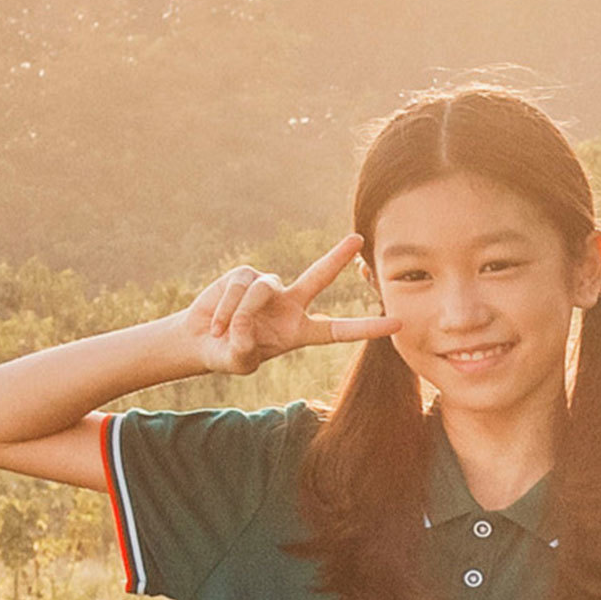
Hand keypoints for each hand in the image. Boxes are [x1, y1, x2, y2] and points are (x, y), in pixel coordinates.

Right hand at [184, 239, 390, 376]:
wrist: (203, 340)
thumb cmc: (228, 354)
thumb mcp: (239, 360)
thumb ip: (244, 348)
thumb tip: (245, 324)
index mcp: (301, 331)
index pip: (339, 330)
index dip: (367, 327)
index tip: (398, 324)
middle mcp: (291, 304)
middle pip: (319, 276)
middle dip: (338, 257)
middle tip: (359, 239)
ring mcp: (270, 287)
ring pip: (261, 291)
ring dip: (240, 313)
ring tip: (225, 331)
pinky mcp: (246, 274)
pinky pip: (240, 286)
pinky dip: (226, 307)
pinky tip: (217, 321)